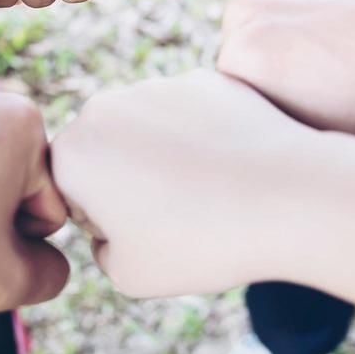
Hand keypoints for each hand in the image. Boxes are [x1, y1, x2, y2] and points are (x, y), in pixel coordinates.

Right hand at [52, 70, 313, 297]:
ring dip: (163, 157)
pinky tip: (229, 169)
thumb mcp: (128, 275)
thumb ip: (98, 247)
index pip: (68, 192)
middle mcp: (104, 107)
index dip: (100, 222)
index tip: (140, 235)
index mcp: (72, 153)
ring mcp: (157, 85)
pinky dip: (202, 138)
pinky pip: (189, 115)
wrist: (286, 198)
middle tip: (174, 215)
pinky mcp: (204, 79)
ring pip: (146, 130)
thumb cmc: (201, 243)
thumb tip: (109, 223)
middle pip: (103, 153)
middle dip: (125, 181)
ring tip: (207, 194)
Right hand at [218, 0, 354, 145]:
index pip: (237, 107)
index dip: (278, 123)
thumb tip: (268, 171)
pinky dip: (312, 26)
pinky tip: (354, 40)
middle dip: (278, 85)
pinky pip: (292, 11)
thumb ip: (287, 150)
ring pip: (267, 37)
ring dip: (291, 53)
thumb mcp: (334, 150)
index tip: (320, 124)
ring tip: (344, 68)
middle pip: (246, 69)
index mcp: (241, 61)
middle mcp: (244, 17)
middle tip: (332, 96)